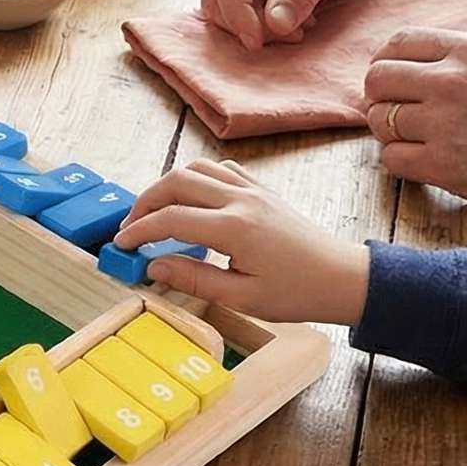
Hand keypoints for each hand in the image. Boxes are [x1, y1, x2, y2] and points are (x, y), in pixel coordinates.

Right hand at [116, 158, 369, 325]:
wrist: (345, 278)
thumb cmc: (299, 293)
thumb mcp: (243, 297)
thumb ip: (194, 278)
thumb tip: (153, 266)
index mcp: (234, 228)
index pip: (171, 219)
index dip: (139, 231)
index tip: (121, 245)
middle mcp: (241, 200)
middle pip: (177, 181)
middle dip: (146, 201)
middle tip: (131, 227)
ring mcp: (253, 191)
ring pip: (197, 168)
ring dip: (169, 186)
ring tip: (157, 212)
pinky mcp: (263, 191)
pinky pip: (222, 170)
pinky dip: (198, 178)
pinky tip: (194, 202)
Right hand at [201, 0, 375, 49]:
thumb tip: (276, 24)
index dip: (236, 11)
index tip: (258, 40)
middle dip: (249, 22)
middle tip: (293, 33)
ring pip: (219, 5)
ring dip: (253, 25)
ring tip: (296, 24)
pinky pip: (228, 7)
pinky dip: (254, 21)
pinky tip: (286, 16)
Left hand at [362, 28, 466, 218]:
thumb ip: (462, 58)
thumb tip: (413, 62)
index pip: (397, 42)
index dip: (386, 62)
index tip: (393, 81)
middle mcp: (451, 80)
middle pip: (376, 79)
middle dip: (380, 98)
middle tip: (398, 113)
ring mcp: (444, 122)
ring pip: (379, 120)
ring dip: (391, 133)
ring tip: (417, 140)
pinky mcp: (442, 164)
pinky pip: (390, 158)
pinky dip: (400, 163)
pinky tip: (423, 163)